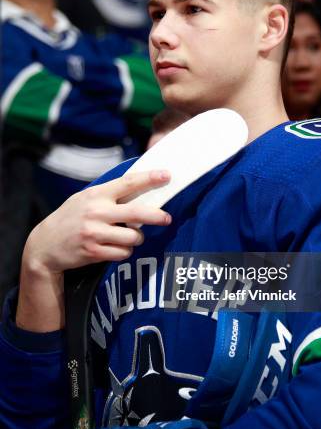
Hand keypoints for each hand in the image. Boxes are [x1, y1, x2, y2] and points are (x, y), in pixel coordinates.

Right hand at [17, 170, 170, 331]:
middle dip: (157, 216)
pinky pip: (123, 253)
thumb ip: (108, 195)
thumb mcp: (84, 199)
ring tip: (125, 236)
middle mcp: (96, 212)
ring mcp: (95, 233)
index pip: (128, 183)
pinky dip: (124, 251)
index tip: (167, 175)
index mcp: (96, 194)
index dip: (149, 179)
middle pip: (137, 213)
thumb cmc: (70, 218)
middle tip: (167, 218)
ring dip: (135, 238)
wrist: (44, 245)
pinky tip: (114, 247)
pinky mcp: (94, 252)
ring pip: (133, 237)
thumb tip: (139, 189)